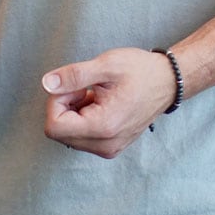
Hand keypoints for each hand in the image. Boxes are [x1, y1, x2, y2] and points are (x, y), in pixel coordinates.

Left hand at [42, 48, 177, 158]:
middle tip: (85, 88)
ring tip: (95, 96)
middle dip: (64, 106)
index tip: (75, 86)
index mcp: (103, 127)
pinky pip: (81, 138)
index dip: (56, 102)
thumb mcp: (106, 65)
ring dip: (73, 113)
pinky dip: (82, 120)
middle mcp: (105, 145)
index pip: (54, 126)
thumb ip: (74, 76)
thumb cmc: (141, 71)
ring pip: (68, 135)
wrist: (167, 82)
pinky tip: (99, 104)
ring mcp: (108, 149)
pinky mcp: (110, 147)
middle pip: (59, 132)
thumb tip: (47, 84)